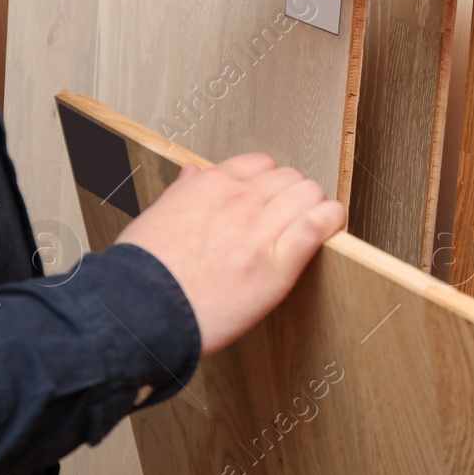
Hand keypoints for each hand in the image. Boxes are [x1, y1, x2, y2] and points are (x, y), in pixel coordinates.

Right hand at [115, 154, 345, 356]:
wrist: (140, 310)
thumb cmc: (143, 271)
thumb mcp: (155, 216)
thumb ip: (183, 192)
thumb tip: (193, 172)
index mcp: (210, 186)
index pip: (260, 164)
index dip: (271, 181)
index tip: (272, 198)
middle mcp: (239, 201)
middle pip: (290, 179)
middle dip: (294, 195)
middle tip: (292, 216)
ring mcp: (260, 230)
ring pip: (309, 195)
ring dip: (315, 206)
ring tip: (314, 223)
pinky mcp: (278, 263)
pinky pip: (318, 225)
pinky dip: (331, 221)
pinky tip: (332, 226)